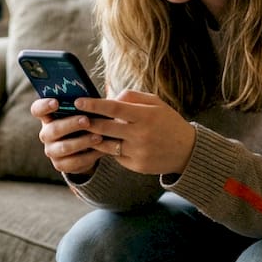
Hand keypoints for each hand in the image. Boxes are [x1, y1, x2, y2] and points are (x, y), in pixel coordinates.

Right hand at [29, 98, 105, 174]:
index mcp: (48, 117)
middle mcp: (46, 134)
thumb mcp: (82, 112)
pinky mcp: (60, 164)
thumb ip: (83, 105)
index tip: (56, 102)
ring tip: (98, 137)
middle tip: (86, 120)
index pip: (37, 110)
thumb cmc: (84, 123)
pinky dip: (88, 156)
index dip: (44, 106)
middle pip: (53, 129)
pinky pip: (73, 162)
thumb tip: (94, 97)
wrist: (86, 149)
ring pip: (64, 147)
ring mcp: (51, 150)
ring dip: (82, 141)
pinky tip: (100, 150)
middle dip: (71, 125)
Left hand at [71, 90, 196, 176]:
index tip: (78, 102)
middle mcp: (140, 134)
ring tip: (85, 130)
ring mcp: (138, 152)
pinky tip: (105, 142)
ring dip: (93, 137)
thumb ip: (131, 97)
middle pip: (104, 127)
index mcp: (145, 115)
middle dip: (87, 122)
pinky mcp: (136, 165)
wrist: (187, 151)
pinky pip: (115, 156)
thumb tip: (108, 96)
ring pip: (105, 144)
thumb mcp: (156, 103)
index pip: (113, 108)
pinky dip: (109, 148)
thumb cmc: (168, 122)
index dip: (93, 105)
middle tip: (74, 117)